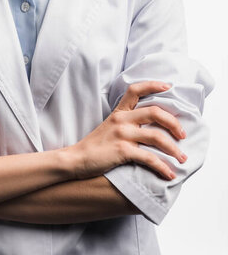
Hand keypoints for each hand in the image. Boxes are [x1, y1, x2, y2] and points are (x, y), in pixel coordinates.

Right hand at [69, 81, 186, 180]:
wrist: (76, 159)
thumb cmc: (96, 145)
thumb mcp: (110, 126)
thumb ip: (126, 121)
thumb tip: (150, 124)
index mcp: (119, 112)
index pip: (135, 90)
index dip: (153, 85)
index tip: (169, 86)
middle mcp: (121, 120)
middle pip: (155, 112)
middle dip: (174, 123)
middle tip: (183, 134)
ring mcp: (122, 134)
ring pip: (157, 136)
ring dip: (174, 148)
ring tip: (182, 158)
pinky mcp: (122, 151)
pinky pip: (149, 158)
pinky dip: (163, 167)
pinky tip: (169, 174)